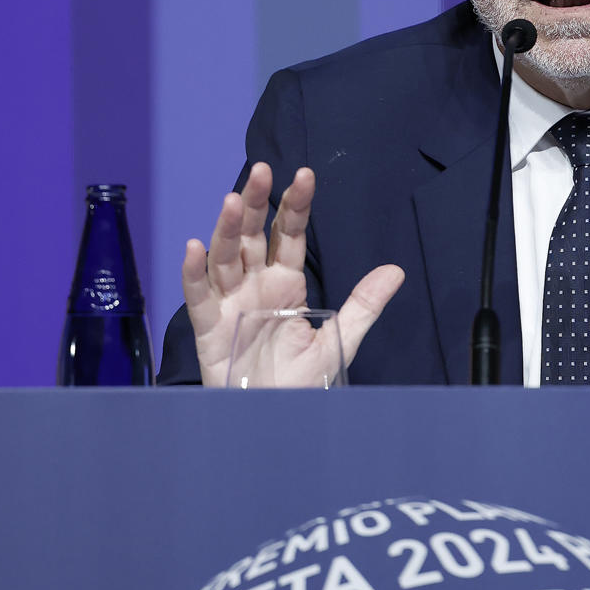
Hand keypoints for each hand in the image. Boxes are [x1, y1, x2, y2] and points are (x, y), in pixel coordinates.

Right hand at [182, 162, 403, 386]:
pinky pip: (197, 296)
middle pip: (254, 236)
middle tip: (262, 170)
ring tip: (235, 200)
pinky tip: (196, 247)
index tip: (304, 175)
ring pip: (225, 257)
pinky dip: (193, 273)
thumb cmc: (302, 381)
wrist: (277, 419)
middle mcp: (256, 286)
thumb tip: (396, 270)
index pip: (290, 235)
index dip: (295, 206)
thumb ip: (363, 304)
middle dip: (258, 203)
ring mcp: (230, 303)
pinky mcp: (210, 327)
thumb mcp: (339, 340)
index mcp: (286, 283)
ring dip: (228, 229)